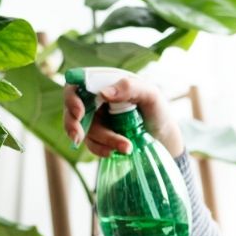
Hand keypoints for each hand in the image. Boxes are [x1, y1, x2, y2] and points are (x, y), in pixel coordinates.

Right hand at [63, 76, 184, 157]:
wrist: (163, 137)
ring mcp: (96, 120)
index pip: (78, 85)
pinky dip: (101, 149)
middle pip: (71, 110)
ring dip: (102, 140)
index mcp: (104, 83)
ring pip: (83, 131)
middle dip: (72, 125)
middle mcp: (96, 101)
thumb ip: (130, 88)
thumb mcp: (150, 95)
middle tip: (78, 137)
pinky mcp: (99, 138)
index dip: (71, 98)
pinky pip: (91, 144)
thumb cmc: (157, 110)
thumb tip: (103, 93)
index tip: (79, 113)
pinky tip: (115, 152)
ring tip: (127, 147)